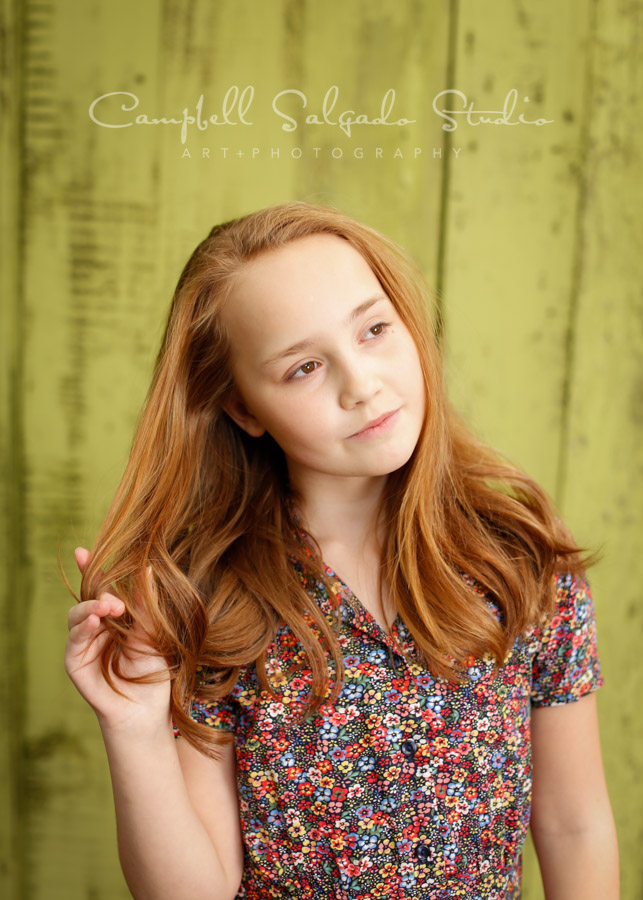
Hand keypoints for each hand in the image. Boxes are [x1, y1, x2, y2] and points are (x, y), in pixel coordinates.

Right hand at [65, 547, 171, 736]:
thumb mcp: (153, 630)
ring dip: (91, 609)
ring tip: (109, 609)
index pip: (98, 589)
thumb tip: (148, 568)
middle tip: (117, 603)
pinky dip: (83, 628)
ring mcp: (83, 644)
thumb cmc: (152, 669)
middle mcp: (95, 628)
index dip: (89, 569)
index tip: (83, 552)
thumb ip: (145, 603)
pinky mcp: (75, 663)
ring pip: (77, 616)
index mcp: (113, 617)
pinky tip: (94, 621)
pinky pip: (74, 640)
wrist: (147, 707)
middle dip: (99, 595)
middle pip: (87, 600)